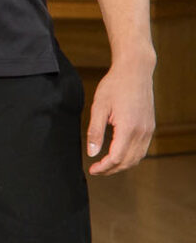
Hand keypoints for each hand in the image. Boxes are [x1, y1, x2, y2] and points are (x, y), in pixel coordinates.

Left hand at [86, 58, 156, 174]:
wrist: (135, 71)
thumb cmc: (115, 86)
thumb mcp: (98, 107)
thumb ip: (95, 132)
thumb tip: (92, 153)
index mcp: (128, 128)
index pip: (116, 157)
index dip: (104, 167)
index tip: (92, 169)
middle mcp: (142, 131)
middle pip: (128, 161)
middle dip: (112, 170)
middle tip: (96, 170)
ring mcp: (149, 129)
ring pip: (138, 157)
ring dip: (122, 165)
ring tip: (106, 166)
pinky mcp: (150, 126)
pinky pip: (143, 149)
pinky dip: (131, 157)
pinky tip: (119, 155)